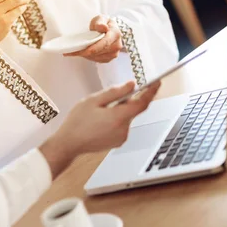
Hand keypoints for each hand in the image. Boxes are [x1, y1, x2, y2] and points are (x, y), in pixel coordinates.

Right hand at [40, 80, 160, 178]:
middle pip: (134, 110)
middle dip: (127, 100)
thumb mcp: (93, 100)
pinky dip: (116, 119)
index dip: (151, 92)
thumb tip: (132, 85)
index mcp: (118, 117)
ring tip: (100, 111)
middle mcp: (124, 129)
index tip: (157, 83)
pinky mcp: (118, 141)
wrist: (69, 143)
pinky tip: (101, 120)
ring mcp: (122, 137)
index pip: (142, 103)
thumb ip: (115, 92)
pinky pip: (122, 125)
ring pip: (127, 117)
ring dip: (119, 110)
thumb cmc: (77, 122)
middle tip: (113, 95)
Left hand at [64, 15, 122, 62]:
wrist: (110, 30)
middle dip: (84, 52)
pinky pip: (97, 60)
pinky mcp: (109, 59)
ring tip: (75, 51)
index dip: (92, 49)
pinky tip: (83, 52)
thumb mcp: (101, 18)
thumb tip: (103, 27)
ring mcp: (114, 53)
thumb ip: (100, 22)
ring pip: (96, 57)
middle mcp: (117, 45)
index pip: (104, 44)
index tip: (80, 51)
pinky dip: (88, 57)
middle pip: (98, 52)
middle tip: (70, 52)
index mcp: (115, 34)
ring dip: (85, 55)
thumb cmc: (104, 23)